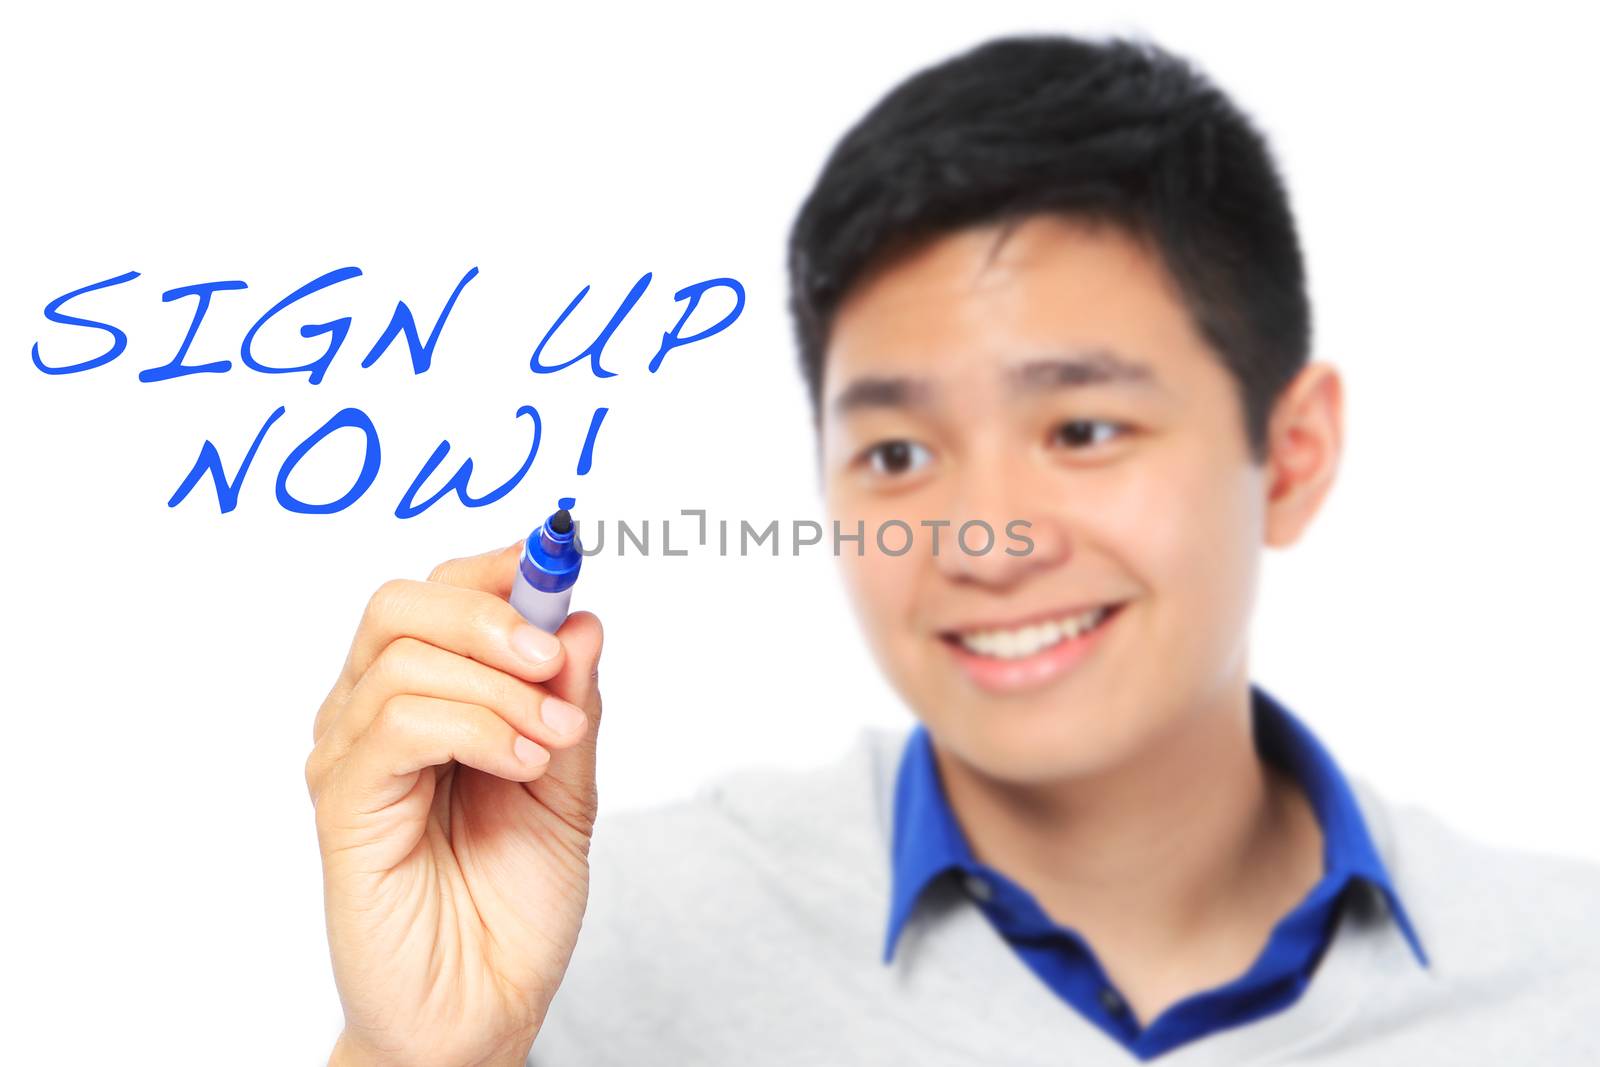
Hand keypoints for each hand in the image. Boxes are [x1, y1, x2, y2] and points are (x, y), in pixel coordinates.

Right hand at [306, 540, 602, 1066]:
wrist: (485, 1007)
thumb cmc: (514, 903)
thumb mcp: (570, 787)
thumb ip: (572, 704)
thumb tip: (583, 617)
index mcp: (427, 697)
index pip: (439, 594)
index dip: (497, 568)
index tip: (556, 560)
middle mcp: (373, 715)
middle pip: (402, 603)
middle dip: (492, 615)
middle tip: (555, 662)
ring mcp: (351, 758)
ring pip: (402, 657)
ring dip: (499, 687)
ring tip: (553, 741)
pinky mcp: (343, 806)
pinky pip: (396, 725)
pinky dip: (475, 727)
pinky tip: (523, 764)